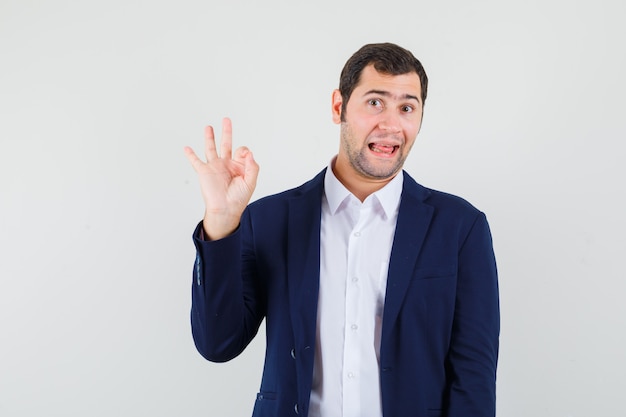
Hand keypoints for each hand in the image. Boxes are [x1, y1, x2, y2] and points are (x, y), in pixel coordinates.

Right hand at [184, 117, 258, 239]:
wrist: (225, 209)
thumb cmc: (239, 198)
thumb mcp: (251, 181)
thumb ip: (252, 166)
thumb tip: (249, 152)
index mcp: (238, 166)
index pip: (242, 151)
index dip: (244, 151)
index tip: (244, 156)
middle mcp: (226, 164)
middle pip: (226, 143)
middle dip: (227, 131)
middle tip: (226, 120)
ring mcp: (215, 167)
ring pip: (211, 148)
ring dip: (210, 137)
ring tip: (208, 127)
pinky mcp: (204, 171)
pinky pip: (196, 161)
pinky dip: (190, 155)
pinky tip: (186, 148)